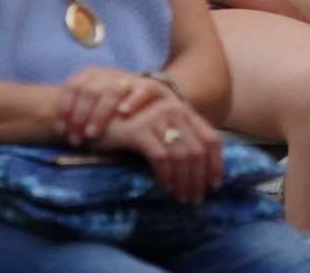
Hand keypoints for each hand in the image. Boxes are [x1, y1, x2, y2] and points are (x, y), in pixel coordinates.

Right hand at [85, 76, 223, 204]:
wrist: (93, 115)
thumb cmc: (127, 127)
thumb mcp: (157, 130)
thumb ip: (177, 140)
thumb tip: (198, 171)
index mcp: (182, 110)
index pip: (211, 138)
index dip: (216, 163)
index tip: (215, 184)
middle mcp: (174, 110)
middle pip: (198, 150)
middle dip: (199, 178)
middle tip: (196, 199)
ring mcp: (157, 118)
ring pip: (182, 156)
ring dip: (184, 181)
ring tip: (182, 198)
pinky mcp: (140, 130)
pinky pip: (161, 158)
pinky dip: (167, 176)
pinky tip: (167, 188)